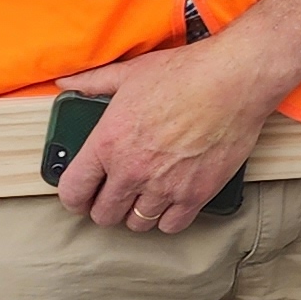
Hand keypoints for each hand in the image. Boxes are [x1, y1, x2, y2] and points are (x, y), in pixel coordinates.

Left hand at [52, 38, 283, 232]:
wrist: (233, 81)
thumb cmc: (185, 73)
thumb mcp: (130, 73)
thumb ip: (93, 82)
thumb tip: (67, 82)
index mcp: (108, 142)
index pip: (73, 190)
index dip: (73, 199)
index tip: (80, 198)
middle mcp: (131, 170)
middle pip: (104, 214)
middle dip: (105, 208)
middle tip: (114, 198)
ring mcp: (164, 186)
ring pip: (136, 224)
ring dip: (136, 214)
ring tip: (142, 200)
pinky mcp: (195, 194)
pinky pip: (171, 226)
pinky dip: (167, 219)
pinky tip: (169, 204)